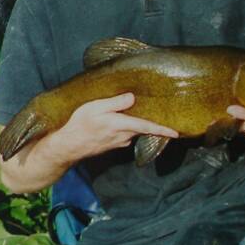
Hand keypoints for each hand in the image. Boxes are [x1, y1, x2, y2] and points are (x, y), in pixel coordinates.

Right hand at [48, 93, 177, 161]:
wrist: (68, 147)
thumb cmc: (80, 124)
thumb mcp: (95, 108)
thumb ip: (115, 103)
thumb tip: (132, 97)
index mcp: (121, 126)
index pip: (147, 128)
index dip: (163, 129)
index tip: (176, 133)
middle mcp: (123, 137)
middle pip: (142, 128)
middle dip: (152, 122)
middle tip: (162, 112)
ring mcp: (118, 142)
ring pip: (134, 131)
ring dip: (138, 124)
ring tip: (140, 111)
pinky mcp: (112, 144)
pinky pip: (126, 134)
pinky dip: (128, 127)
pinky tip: (122, 119)